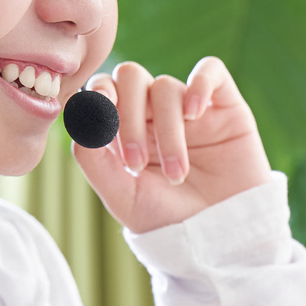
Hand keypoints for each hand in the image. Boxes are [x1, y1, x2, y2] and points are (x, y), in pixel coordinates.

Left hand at [71, 57, 273, 232]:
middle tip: (137, 164)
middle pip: (130, 77)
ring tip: (177, 174)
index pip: (103, 89)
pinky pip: (211, 70)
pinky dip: (200, 83)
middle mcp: (154, 112)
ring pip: (166, 86)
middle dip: (128, 118)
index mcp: (125, 127)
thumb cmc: (170, 219)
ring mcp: (189, 107)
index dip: (97, 96)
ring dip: (166, 131)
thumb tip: (81, 115)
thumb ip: (93, 159)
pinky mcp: (225, 105)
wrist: (221, 236)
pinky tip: (195, 113)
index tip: (99, 122)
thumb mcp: (122, 196)